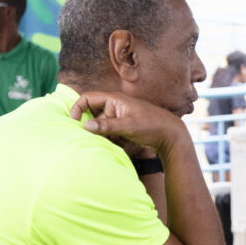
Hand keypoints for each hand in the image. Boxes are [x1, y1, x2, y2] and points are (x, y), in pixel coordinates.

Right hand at [70, 90, 184, 155]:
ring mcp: (118, 118)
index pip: (87, 98)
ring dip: (99, 135)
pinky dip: (108, 140)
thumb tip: (85, 125)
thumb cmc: (152, 126)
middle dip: (89, 127)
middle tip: (89, 139)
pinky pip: (108, 133)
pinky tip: (115, 146)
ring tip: (108, 143)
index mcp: (114, 100)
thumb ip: (106, 126)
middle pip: (91, 114)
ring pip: (99, 126)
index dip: (77, 108)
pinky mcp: (121, 128)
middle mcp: (114, 107)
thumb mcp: (129, 126)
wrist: (171, 136)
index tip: (74, 123)